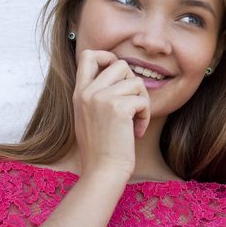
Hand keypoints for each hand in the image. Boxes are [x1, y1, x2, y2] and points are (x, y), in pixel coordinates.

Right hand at [72, 49, 150, 179]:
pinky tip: (137, 131)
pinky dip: (145, 115)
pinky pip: (142, 99)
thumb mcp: (89, 117)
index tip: (119, 76)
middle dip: (133, 83)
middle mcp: (87, 92)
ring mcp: (101, 98)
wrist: (102, 171)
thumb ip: (96, 95)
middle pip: (120, 64)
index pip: (88, 55)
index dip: (107, 57)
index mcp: (79, 93)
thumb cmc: (101, 150)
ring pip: (136, 81)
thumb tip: (119, 75)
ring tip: (136, 121)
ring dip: (142, 101)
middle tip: (132, 105)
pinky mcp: (118, 107)